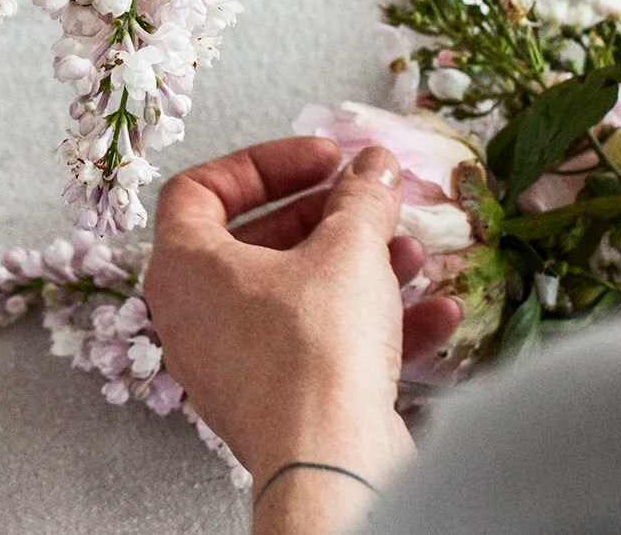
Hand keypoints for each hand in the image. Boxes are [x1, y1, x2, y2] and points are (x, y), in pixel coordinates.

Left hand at [146, 137, 462, 490]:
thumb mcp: (348, 246)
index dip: (264, 163)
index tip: (320, 159)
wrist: (332, 462)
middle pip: (258, 244)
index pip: (200, 190)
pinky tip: (435, 314)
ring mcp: (236, 367)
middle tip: (367, 200)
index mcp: (184, 269)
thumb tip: (372, 168)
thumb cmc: (314, 351)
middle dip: (327, 218)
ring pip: (299, 298)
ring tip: (410, 252)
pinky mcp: (279, 406)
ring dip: (359, 269)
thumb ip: (361, 196)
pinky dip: (374, 327)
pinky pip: (322, 350)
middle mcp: (198, 319)